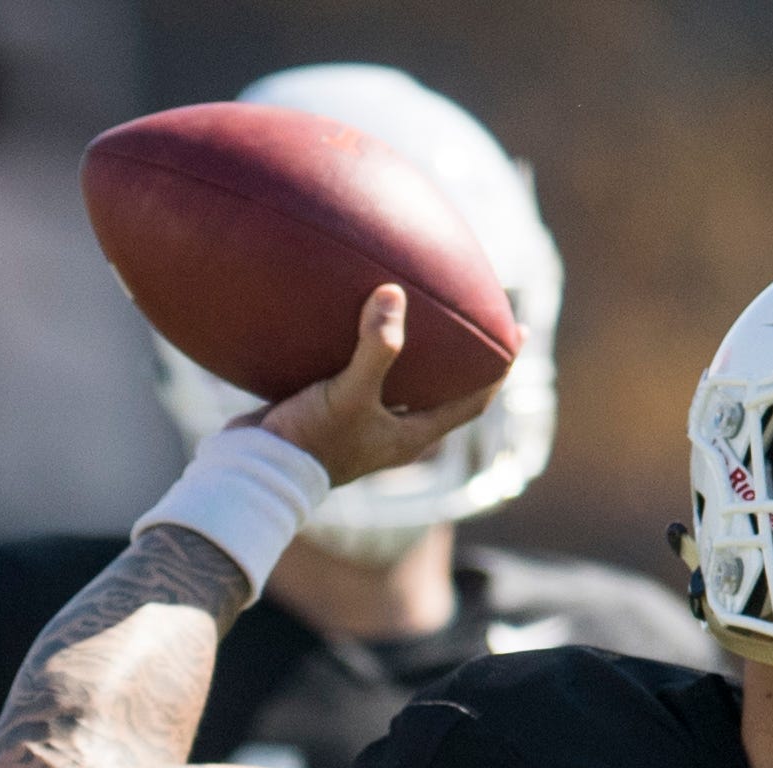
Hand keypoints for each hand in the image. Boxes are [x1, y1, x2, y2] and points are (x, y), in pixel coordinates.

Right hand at [256, 285, 498, 490]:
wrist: (256, 470)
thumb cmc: (311, 442)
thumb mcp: (349, 393)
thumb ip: (376, 349)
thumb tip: (395, 293)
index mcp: (411, 435)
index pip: (472, 401)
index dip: (498, 369)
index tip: (516, 331)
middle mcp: (392, 430)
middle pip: (440, 388)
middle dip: (459, 354)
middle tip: (472, 310)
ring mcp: (360, 421)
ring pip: (398, 380)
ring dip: (411, 348)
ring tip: (417, 305)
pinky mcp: (329, 410)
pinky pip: (358, 372)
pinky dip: (363, 345)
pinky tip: (352, 313)